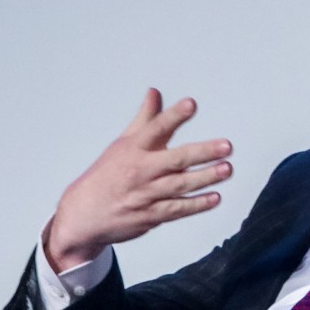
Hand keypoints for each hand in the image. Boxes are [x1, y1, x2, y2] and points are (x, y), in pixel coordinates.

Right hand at [45, 89, 232, 270]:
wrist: (83, 215)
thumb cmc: (106, 175)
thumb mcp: (122, 144)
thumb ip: (144, 119)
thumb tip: (155, 93)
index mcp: (133, 149)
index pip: (156, 128)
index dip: (174, 116)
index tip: (191, 104)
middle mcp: (139, 171)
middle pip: (175, 160)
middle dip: (202, 152)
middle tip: (226, 145)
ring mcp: (145, 195)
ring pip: (179, 186)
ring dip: (205, 178)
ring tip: (226, 169)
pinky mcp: (150, 216)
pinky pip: (177, 210)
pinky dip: (196, 205)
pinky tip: (215, 198)